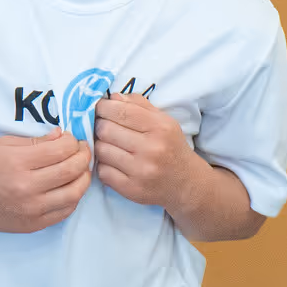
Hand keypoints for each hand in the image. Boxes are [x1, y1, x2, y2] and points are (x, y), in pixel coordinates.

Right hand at [0, 130, 90, 232]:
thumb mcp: (3, 145)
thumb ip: (35, 141)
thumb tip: (61, 137)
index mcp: (18, 163)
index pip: (60, 150)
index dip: (72, 142)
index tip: (72, 139)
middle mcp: (26, 188)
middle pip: (71, 171)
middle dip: (84, 157)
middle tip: (83, 151)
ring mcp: (32, 209)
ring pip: (74, 193)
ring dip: (84, 178)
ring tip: (82, 169)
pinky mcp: (34, 224)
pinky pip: (65, 211)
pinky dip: (74, 197)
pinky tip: (71, 187)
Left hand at [92, 95, 200, 210]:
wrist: (186, 183)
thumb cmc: (171, 147)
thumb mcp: (163, 121)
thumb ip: (139, 105)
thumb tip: (113, 96)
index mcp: (160, 128)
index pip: (121, 111)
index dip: (103, 107)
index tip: (100, 107)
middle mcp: (151, 149)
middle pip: (106, 130)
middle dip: (100, 125)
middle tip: (103, 126)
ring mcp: (141, 171)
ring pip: (101, 150)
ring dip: (100, 145)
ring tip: (109, 144)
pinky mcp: (131, 189)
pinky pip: (102, 172)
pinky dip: (103, 165)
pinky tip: (112, 162)